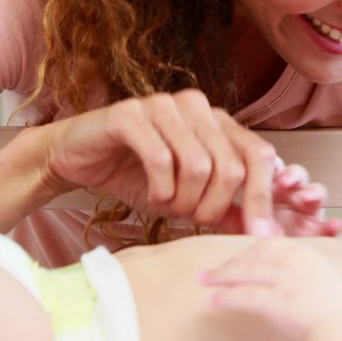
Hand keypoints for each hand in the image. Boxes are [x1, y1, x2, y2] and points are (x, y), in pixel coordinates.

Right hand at [36, 90, 279, 234]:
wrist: (78, 159)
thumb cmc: (137, 175)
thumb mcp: (188, 198)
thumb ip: (225, 210)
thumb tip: (262, 233)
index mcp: (218, 121)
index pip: (260, 155)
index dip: (263, 197)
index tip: (260, 235)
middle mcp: (197, 107)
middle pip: (230, 167)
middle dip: (212, 207)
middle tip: (190, 218)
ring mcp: (164, 105)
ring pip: (198, 165)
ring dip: (183, 200)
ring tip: (167, 204)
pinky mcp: (130, 113)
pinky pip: (160, 158)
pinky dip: (159, 189)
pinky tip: (151, 195)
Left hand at [199, 238, 341, 340]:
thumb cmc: (336, 310)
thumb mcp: (320, 278)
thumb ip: (300, 268)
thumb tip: (276, 269)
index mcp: (306, 253)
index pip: (268, 244)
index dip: (247, 252)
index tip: (234, 261)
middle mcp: (296, 263)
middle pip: (254, 256)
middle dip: (230, 263)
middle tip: (210, 272)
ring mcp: (288, 281)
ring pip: (247, 273)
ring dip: (221, 277)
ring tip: (204, 281)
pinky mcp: (281, 302)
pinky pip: (248, 296)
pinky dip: (228, 297)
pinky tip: (215, 300)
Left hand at [216, 164, 341, 236]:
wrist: (258, 262)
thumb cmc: (243, 234)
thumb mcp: (232, 221)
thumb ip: (230, 214)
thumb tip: (212, 210)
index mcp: (267, 185)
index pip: (276, 169)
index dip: (275, 170)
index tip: (274, 176)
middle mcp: (288, 195)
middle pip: (297, 177)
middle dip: (293, 177)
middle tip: (286, 182)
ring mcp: (304, 211)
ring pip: (314, 194)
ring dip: (312, 193)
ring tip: (307, 198)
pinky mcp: (316, 229)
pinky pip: (327, 226)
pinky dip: (333, 226)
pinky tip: (336, 226)